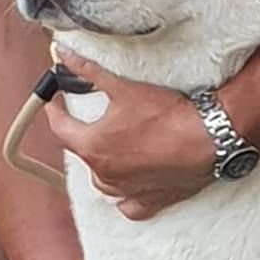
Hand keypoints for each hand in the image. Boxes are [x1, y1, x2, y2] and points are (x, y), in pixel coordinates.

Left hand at [46, 50, 214, 219]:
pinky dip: (125, 194)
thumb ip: (87, 71)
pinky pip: (127, 204)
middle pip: (81, 153)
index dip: (54, 112)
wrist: (206, 138)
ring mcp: (125, 191)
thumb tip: (63, 55)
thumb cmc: (166, 115)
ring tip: (110, 147)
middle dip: (83, 135)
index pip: (60, 128)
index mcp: (93, 146)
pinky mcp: (149, 201)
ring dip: (102, 164)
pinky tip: (129, 183)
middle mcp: (104, 173)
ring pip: (101, 181)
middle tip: (91, 120)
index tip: (53, 104)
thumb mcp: (122, 87)